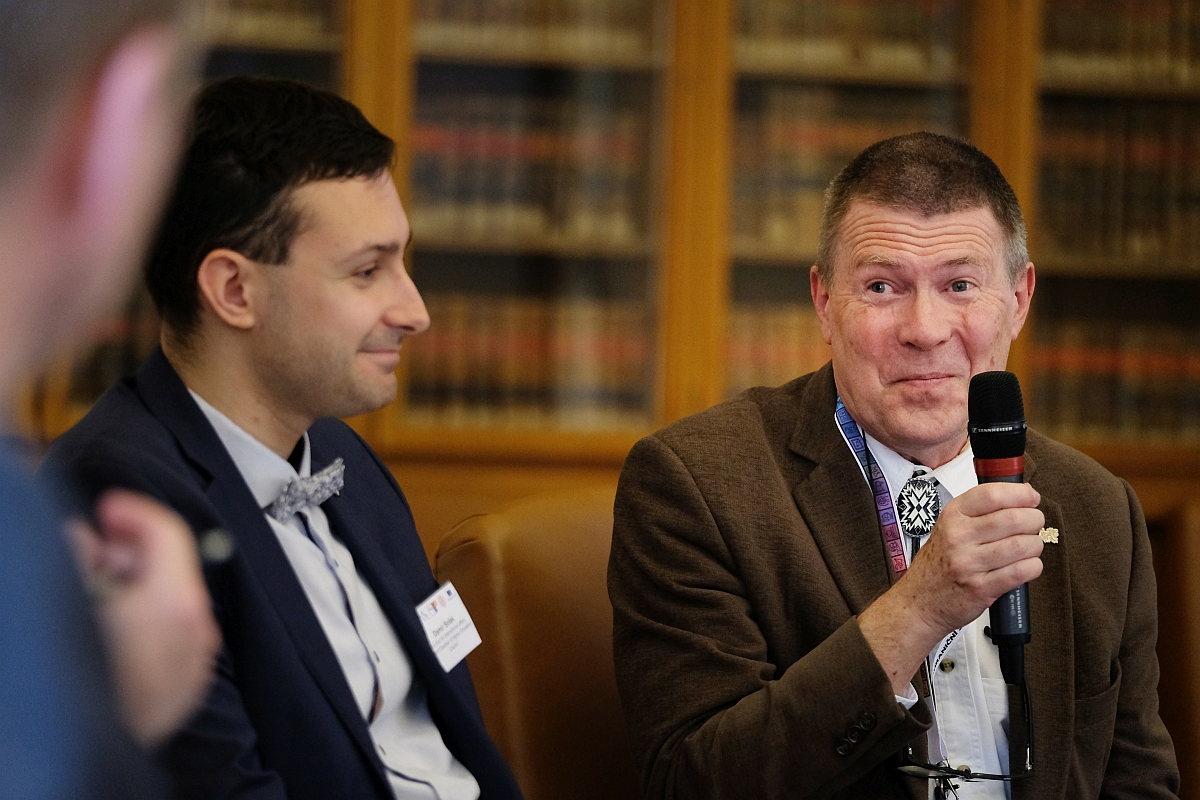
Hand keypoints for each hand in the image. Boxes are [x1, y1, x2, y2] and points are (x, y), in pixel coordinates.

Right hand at [68, 489, 219, 746]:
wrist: (80, 754)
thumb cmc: (75, 678)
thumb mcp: (69, 602)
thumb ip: (78, 555)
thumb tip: (84, 537)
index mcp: (173, 603)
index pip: (169, 531)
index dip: (134, 511)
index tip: (106, 509)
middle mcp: (197, 630)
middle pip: (172, 566)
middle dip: (129, 553)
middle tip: (89, 555)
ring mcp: (196, 663)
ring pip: (172, 602)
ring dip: (137, 588)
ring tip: (93, 598)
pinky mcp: (186, 689)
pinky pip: (173, 637)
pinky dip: (147, 622)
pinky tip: (110, 632)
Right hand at [860, 482, 1043, 693]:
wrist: (918, 603)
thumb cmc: (937, 565)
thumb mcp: (947, 528)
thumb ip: (979, 513)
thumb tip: (1022, 496)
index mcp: (951, 517)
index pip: (991, 494)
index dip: (1020, 494)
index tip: (1031, 498)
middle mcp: (958, 537)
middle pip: (1013, 518)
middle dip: (1034, 520)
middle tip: (1034, 524)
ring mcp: (969, 564)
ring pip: (1022, 545)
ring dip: (1035, 545)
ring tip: (1030, 547)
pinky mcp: (981, 588)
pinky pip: (1021, 572)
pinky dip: (1033, 567)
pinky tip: (1027, 565)